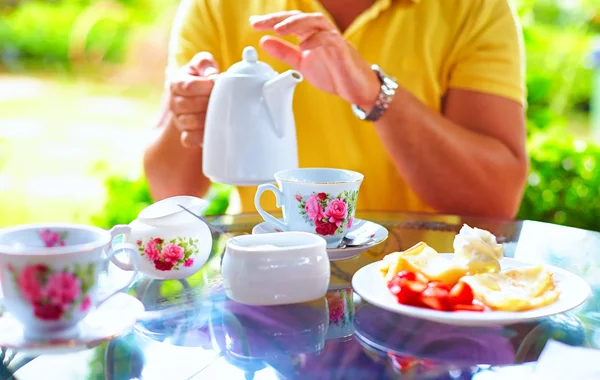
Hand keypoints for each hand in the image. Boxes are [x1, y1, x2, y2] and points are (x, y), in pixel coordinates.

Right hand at [169, 52, 218, 147]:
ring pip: (190, 123)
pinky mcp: (185, 135)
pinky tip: (212, 130)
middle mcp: (175, 102)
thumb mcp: (202, 66)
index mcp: (177, 82)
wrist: (197, 102)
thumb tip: (211, 73)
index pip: (188, 87)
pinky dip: (201, 136)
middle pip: (190, 105)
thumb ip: (204, 63)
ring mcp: (179, 120)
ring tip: (219, 113)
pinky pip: (189, 139)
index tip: (215, 85)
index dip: (205, 87)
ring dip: (207, 119)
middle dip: (208, 103)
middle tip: (220, 101)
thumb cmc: (203, 80)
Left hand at [250, 11, 379, 108]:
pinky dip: (315, 40)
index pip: (289, 22)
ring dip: (296, 23)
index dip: (271, 21)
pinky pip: (329, 39)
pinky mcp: (342, 49)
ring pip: (315, 21)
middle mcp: (321, 32)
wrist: (358, 90)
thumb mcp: (302, 63)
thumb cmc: (334, 74)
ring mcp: (333, 38)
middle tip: (260, 23)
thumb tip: (264, 41)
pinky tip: (303, 46)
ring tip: (278, 29)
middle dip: (278, 18)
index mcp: (310, 34)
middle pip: (299, 16)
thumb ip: (284, 52)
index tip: (254, 23)